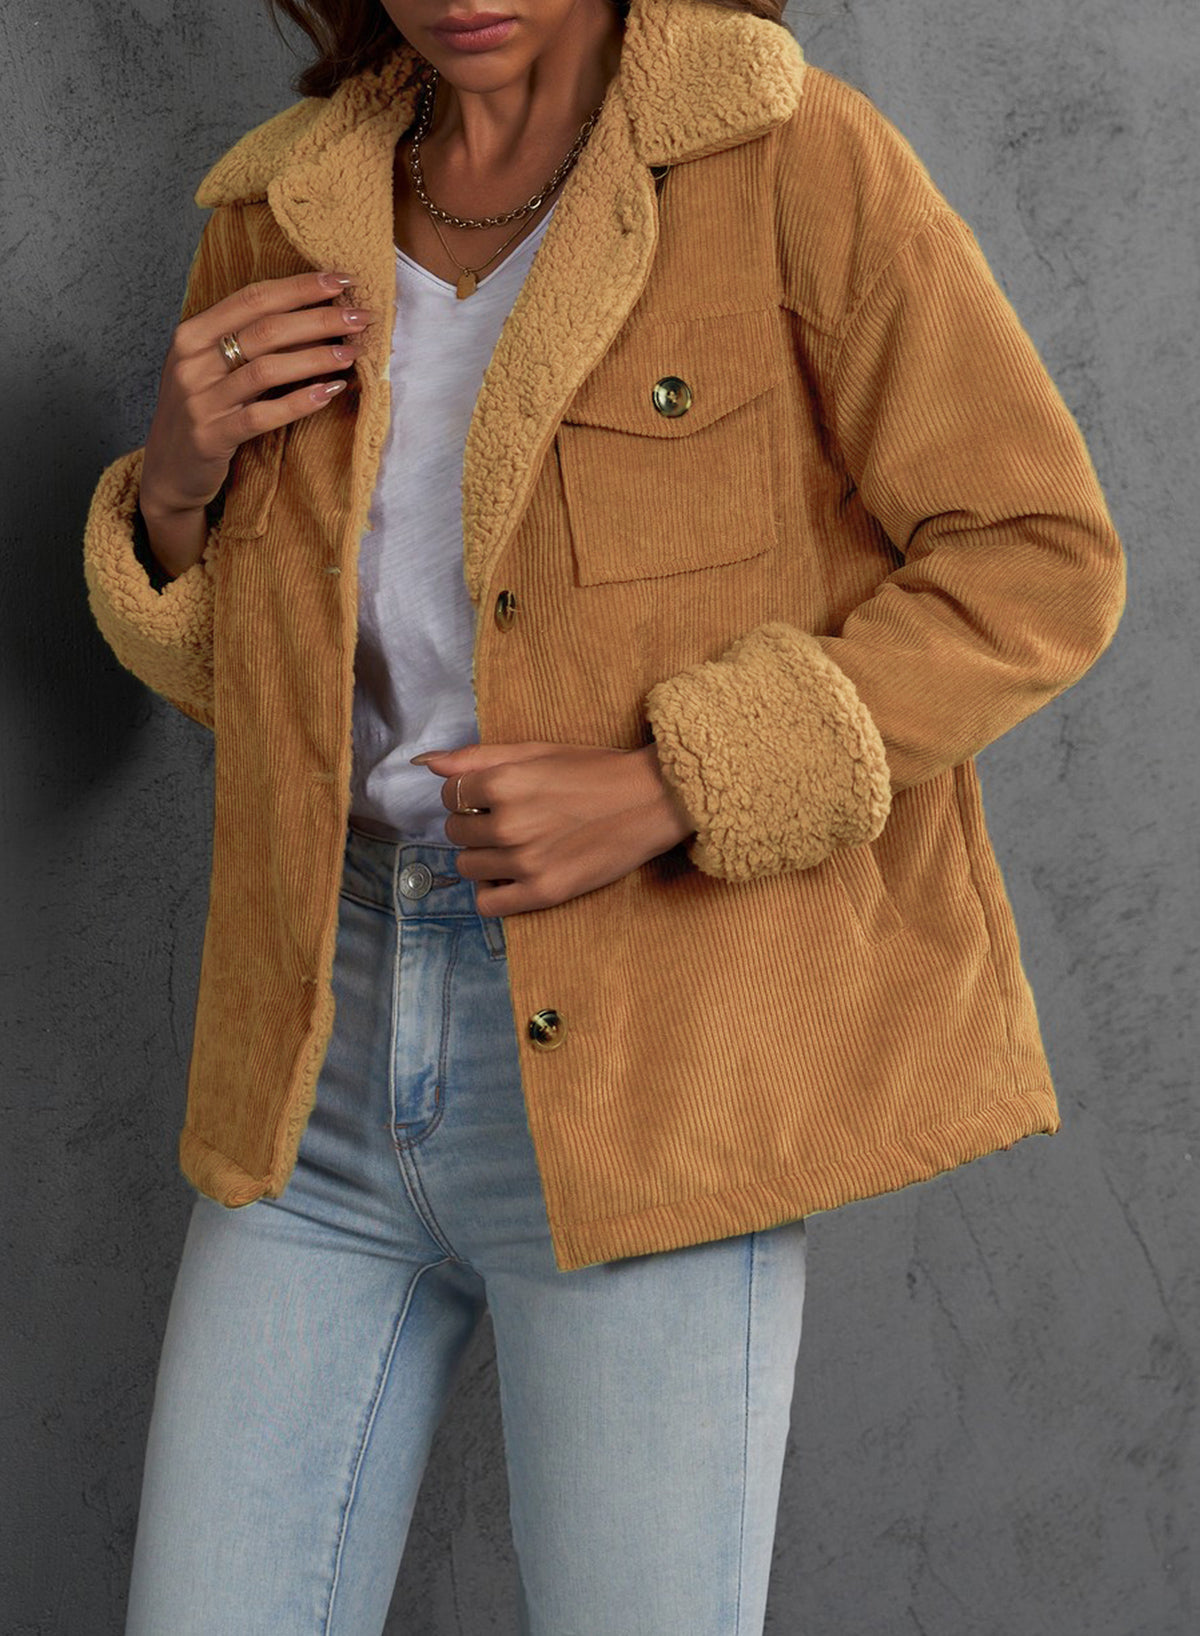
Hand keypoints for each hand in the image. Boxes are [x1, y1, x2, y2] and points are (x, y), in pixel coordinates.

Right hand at [138, 270, 378, 575]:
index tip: (342, 279)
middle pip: (266, 330)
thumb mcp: (211, 368)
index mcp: (191, 335)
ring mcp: (199, 400)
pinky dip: (300, 402)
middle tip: (359, 317)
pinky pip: (263, 415)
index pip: (253, 298)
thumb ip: (245, 342)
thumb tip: (313, 316)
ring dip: (316, 357)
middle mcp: (191, 362)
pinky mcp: (212, 436)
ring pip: (267, 369)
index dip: (300, 287)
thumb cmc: (202, 413)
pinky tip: (330, 392)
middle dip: (319, 319)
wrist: (169, 471)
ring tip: (351, 353)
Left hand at [411, 741, 695, 916]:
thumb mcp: (536, 751)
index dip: (466, 795)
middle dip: (473, 824)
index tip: (490, 797)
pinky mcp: (543, 892)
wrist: (651, 801)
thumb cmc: (595, 770)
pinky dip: (492, 891)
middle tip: (508, 819)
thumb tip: (425, 762)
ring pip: (467, 867)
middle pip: (455, 832)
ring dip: (482, 857)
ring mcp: (525, 862)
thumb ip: (477, 757)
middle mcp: (509, 823)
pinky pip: (487, 903)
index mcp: (504, 783)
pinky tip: (511, 876)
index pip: (449, 795)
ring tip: (513, 846)